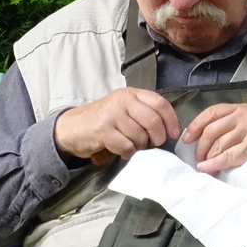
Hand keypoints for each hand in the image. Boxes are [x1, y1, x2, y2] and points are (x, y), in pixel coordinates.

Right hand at [54, 87, 181, 164]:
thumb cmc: (102, 120)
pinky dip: (127, 152)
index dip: (171, 120)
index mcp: (131, 93)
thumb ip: (144, 113)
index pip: (160, 103)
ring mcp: (112, 114)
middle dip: (157, 137)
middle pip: (153, 121)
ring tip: (131, 145)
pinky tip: (122, 151)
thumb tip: (167, 130)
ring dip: (139, 146)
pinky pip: (127, 146)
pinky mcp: (103, 129)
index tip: (174, 134)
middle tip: (153, 144)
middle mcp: (122, 100)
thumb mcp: (124, 109)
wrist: (72, 127)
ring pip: (140, 136)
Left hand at [181, 103, 246, 173]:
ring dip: (208, 159)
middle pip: (211, 130)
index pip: (210, 113)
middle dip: (200, 148)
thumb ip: (227, 129)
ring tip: (205, 168)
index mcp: (239, 108)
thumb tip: (200, 142)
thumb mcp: (246, 128)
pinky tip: (209, 168)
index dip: (195, 126)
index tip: (186, 140)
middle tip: (198, 160)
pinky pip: (229, 155)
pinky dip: (216, 163)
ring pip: (219, 144)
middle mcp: (244, 115)